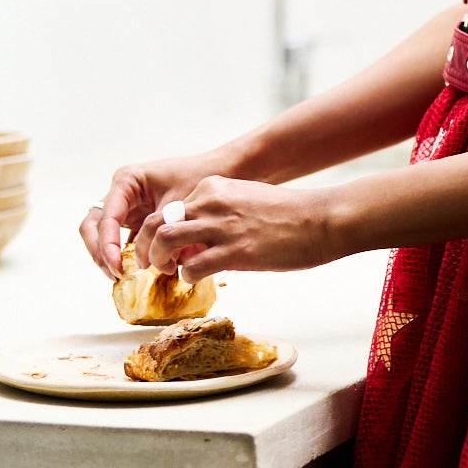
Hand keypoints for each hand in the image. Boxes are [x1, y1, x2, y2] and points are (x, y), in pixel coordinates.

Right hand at [81, 152, 237, 278]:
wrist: (217, 171)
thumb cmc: (199, 179)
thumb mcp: (179, 205)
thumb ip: (163, 231)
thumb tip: (152, 262)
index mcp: (127, 181)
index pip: (106, 217)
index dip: (107, 244)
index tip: (117, 266)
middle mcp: (121, 193)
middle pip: (94, 225)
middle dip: (100, 251)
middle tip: (115, 274)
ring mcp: (126, 206)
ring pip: (102, 234)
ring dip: (107, 255)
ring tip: (120, 276)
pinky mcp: (135, 219)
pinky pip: (119, 239)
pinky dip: (122, 254)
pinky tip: (132, 271)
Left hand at [128, 176, 335, 281]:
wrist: (322, 219)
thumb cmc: (291, 214)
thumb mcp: (246, 199)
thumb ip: (220, 212)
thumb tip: (201, 238)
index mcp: (213, 188)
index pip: (169, 208)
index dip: (160, 230)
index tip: (166, 247)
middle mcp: (211, 203)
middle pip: (155, 222)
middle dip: (145, 246)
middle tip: (150, 262)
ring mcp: (221, 227)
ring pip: (164, 241)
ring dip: (159, 260)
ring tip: (166, 271)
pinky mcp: (234, 251)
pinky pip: (191, 267)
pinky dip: (187, 276)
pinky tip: (196, 279)